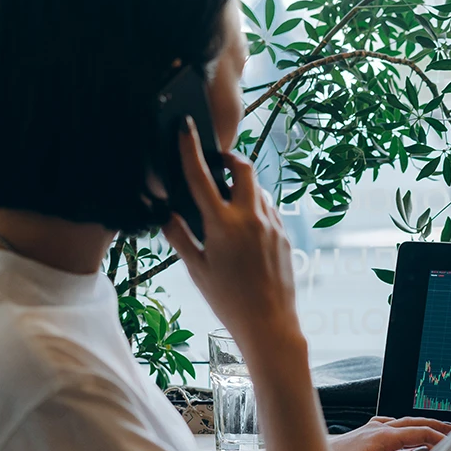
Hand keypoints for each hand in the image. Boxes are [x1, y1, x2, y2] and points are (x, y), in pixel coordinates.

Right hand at [163, 117, 299, 356]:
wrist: (270, 324)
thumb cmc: (228, 301)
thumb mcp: (196, 269)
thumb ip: (179, 236)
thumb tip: (166, 215)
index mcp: (222, 224)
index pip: (200, 177)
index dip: (190, 148)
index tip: (185, 127)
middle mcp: (251, 218)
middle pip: (244, 168)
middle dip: (231, 159)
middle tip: (218, 163)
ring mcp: (272, 225)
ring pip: (259, 190)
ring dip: (244, 187)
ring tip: (229, 203)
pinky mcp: (285, 235)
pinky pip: (270, 210)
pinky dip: (256, 208)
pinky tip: (246, 227)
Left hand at [330, 416, 450, 450]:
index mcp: (384, 436)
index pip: (419, 434)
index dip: (439, 438)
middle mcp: (379, 428)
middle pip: (415, 424)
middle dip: (436, 426)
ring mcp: (371, 429)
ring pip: (403, 422)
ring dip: (422, 424)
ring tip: (436, 427)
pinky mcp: (364, 433)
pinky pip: (390, 424)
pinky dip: (403, 425)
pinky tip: (400, 427)